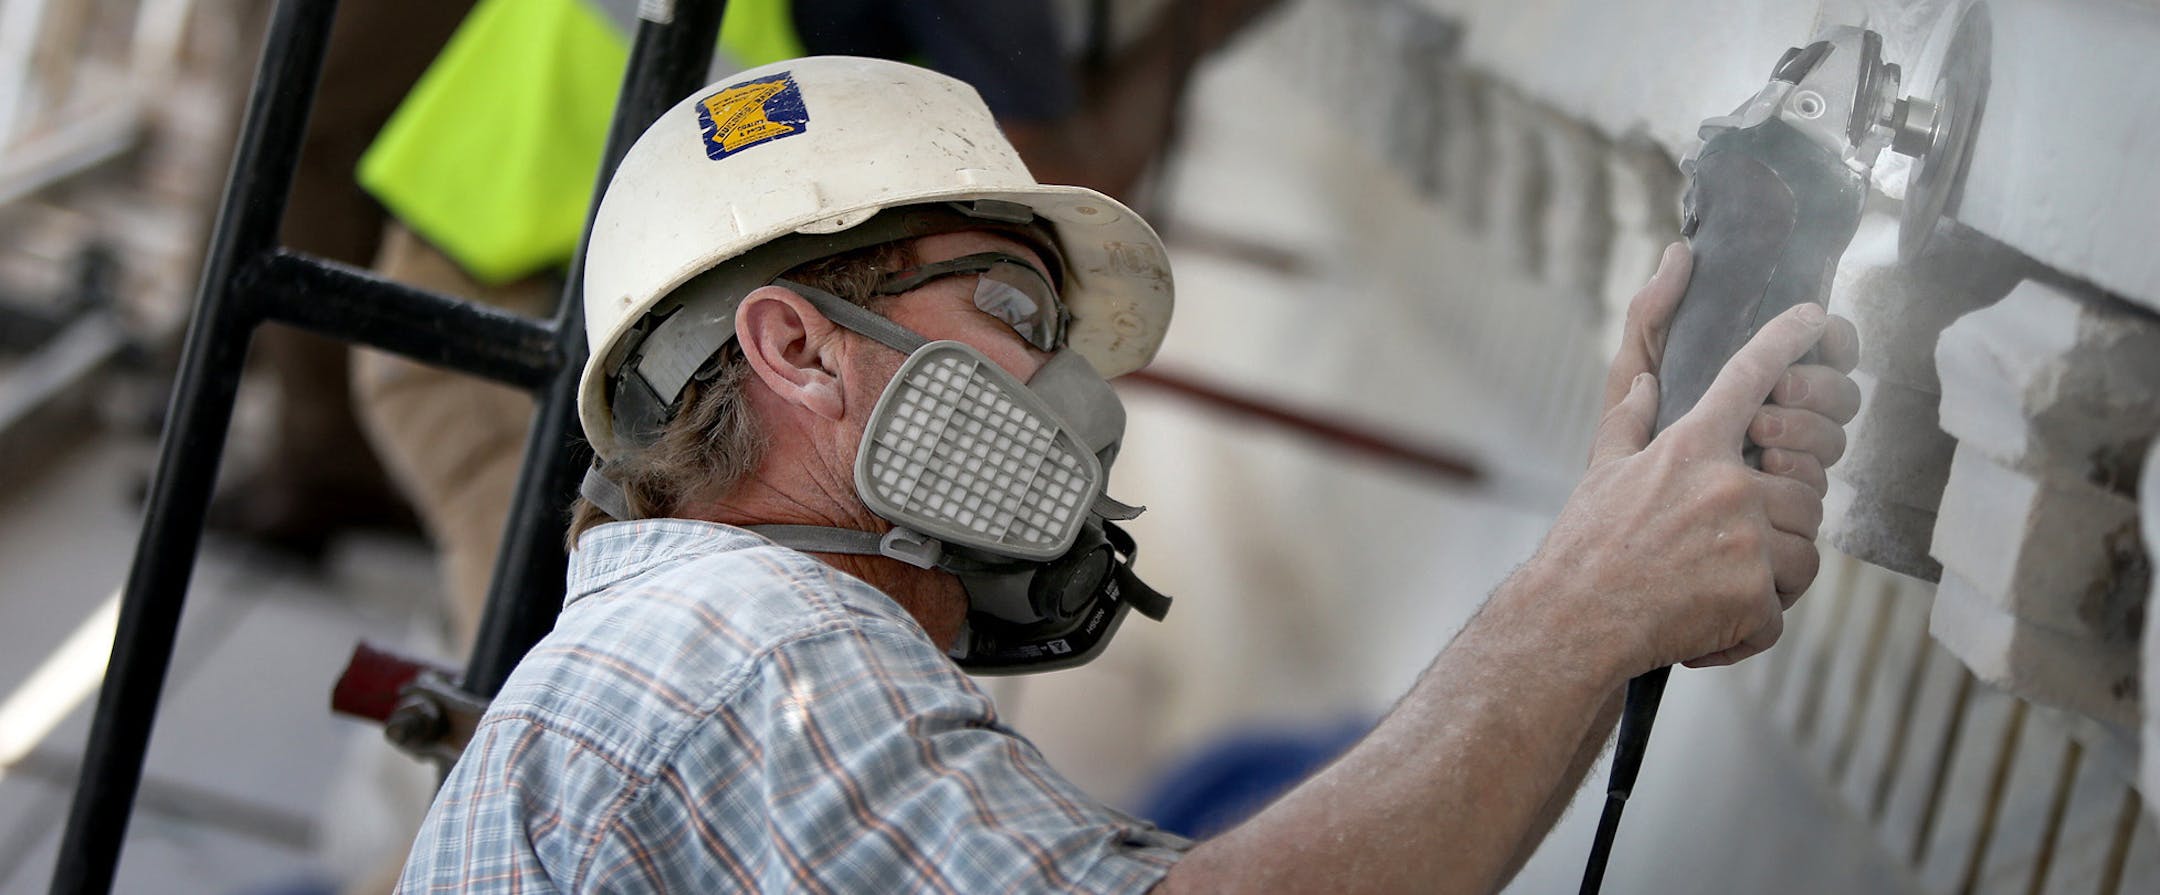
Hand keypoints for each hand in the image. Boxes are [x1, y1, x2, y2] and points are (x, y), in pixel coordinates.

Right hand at [1541, 302, 1832, 674]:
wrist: (1574, 620)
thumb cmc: (1584, 547)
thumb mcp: (1602, 472)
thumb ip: (1630, 422)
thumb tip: (1646, 384)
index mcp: (1691, 446)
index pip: (1750, 375)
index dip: (1786, 340)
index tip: (1814, 317)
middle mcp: (1727, 485)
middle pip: (1803, 486)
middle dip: (1779, 521)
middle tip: (1729, 548)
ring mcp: (1746, 540)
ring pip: (1805, 550)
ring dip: (1771, 575)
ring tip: (1717, 588)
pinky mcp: (1753, 595)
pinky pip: (1781, 609)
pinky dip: (1750, 626)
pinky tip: (1709, 627)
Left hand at [1602, 243, 1862, 495]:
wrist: (1618, 522)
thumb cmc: (1625, 440)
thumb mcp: (1634, 372)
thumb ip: (1653, 314)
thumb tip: (1679, 252)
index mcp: (1760, 379)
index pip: (1828, 348)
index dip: (1834, 335)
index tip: (1812, 325)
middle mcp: (1787, 417)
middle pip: (1842, 392)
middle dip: (1816, 387)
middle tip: (1774, 395)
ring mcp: (1793, 463)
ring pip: (1835, 436)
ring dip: (1806, 430)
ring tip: (1758, 437)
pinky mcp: (1792, 509)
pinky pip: (1821, 484)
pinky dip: (1801, 471)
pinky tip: (1767, 468)